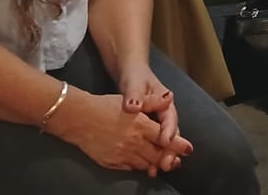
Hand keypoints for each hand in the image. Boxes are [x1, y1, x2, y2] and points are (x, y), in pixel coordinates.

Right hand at [46, 89, 168, 173]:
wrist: (79, 119)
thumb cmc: (105, 106)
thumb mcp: (129, 100)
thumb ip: (152, 101)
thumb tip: (170, 97)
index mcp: (140, 126)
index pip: (164, 138)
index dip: (178, 144)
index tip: (188, 149)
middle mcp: (133, 143)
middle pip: (157, 155)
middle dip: (168, 159)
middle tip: (176, 161)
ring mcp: (122, 155)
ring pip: (145, 164)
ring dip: (154, 164)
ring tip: (161, 164)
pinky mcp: (112, 163)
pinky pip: (130, 168)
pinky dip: (139, 166)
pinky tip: (142, 164)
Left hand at [117, 65, 193, 178]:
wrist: (131, 74)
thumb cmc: (134, 76)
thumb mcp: (135, 82)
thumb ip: (135, 94)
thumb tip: (134, 106)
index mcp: (164, 101)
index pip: (169, 117)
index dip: (169, 130)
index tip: (166, 141)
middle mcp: (164, 113)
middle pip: (171, 133)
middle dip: (170, 149)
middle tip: (166, 164)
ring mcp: (158, 121)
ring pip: (164, 140)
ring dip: (163, 155)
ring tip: (158, 169)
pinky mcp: (150, 128)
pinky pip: (154, 143)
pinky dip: (153, 155)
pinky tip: (148, 167)